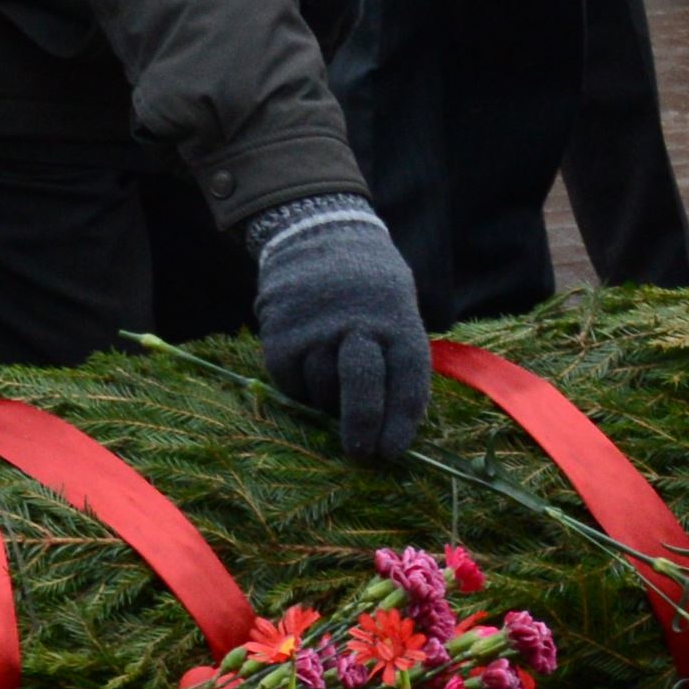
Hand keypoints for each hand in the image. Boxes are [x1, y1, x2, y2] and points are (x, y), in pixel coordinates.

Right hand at [248, 194, 432, 466]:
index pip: (408, 381)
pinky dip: (301, 390)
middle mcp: (357, 326)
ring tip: (333, 391)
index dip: (402, 423)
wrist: (316, 233)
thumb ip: (396, 356)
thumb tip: (392, 422)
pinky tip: (309, 373)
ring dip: (330, 405)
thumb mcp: (398, 306)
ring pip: (322, 391)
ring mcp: (316, 331)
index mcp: (397, 321)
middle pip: (362, 388)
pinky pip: (292, 384)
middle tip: (361, 455)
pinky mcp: (280, 338)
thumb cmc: (369, 286)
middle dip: (363, 428)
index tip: (392, 452)